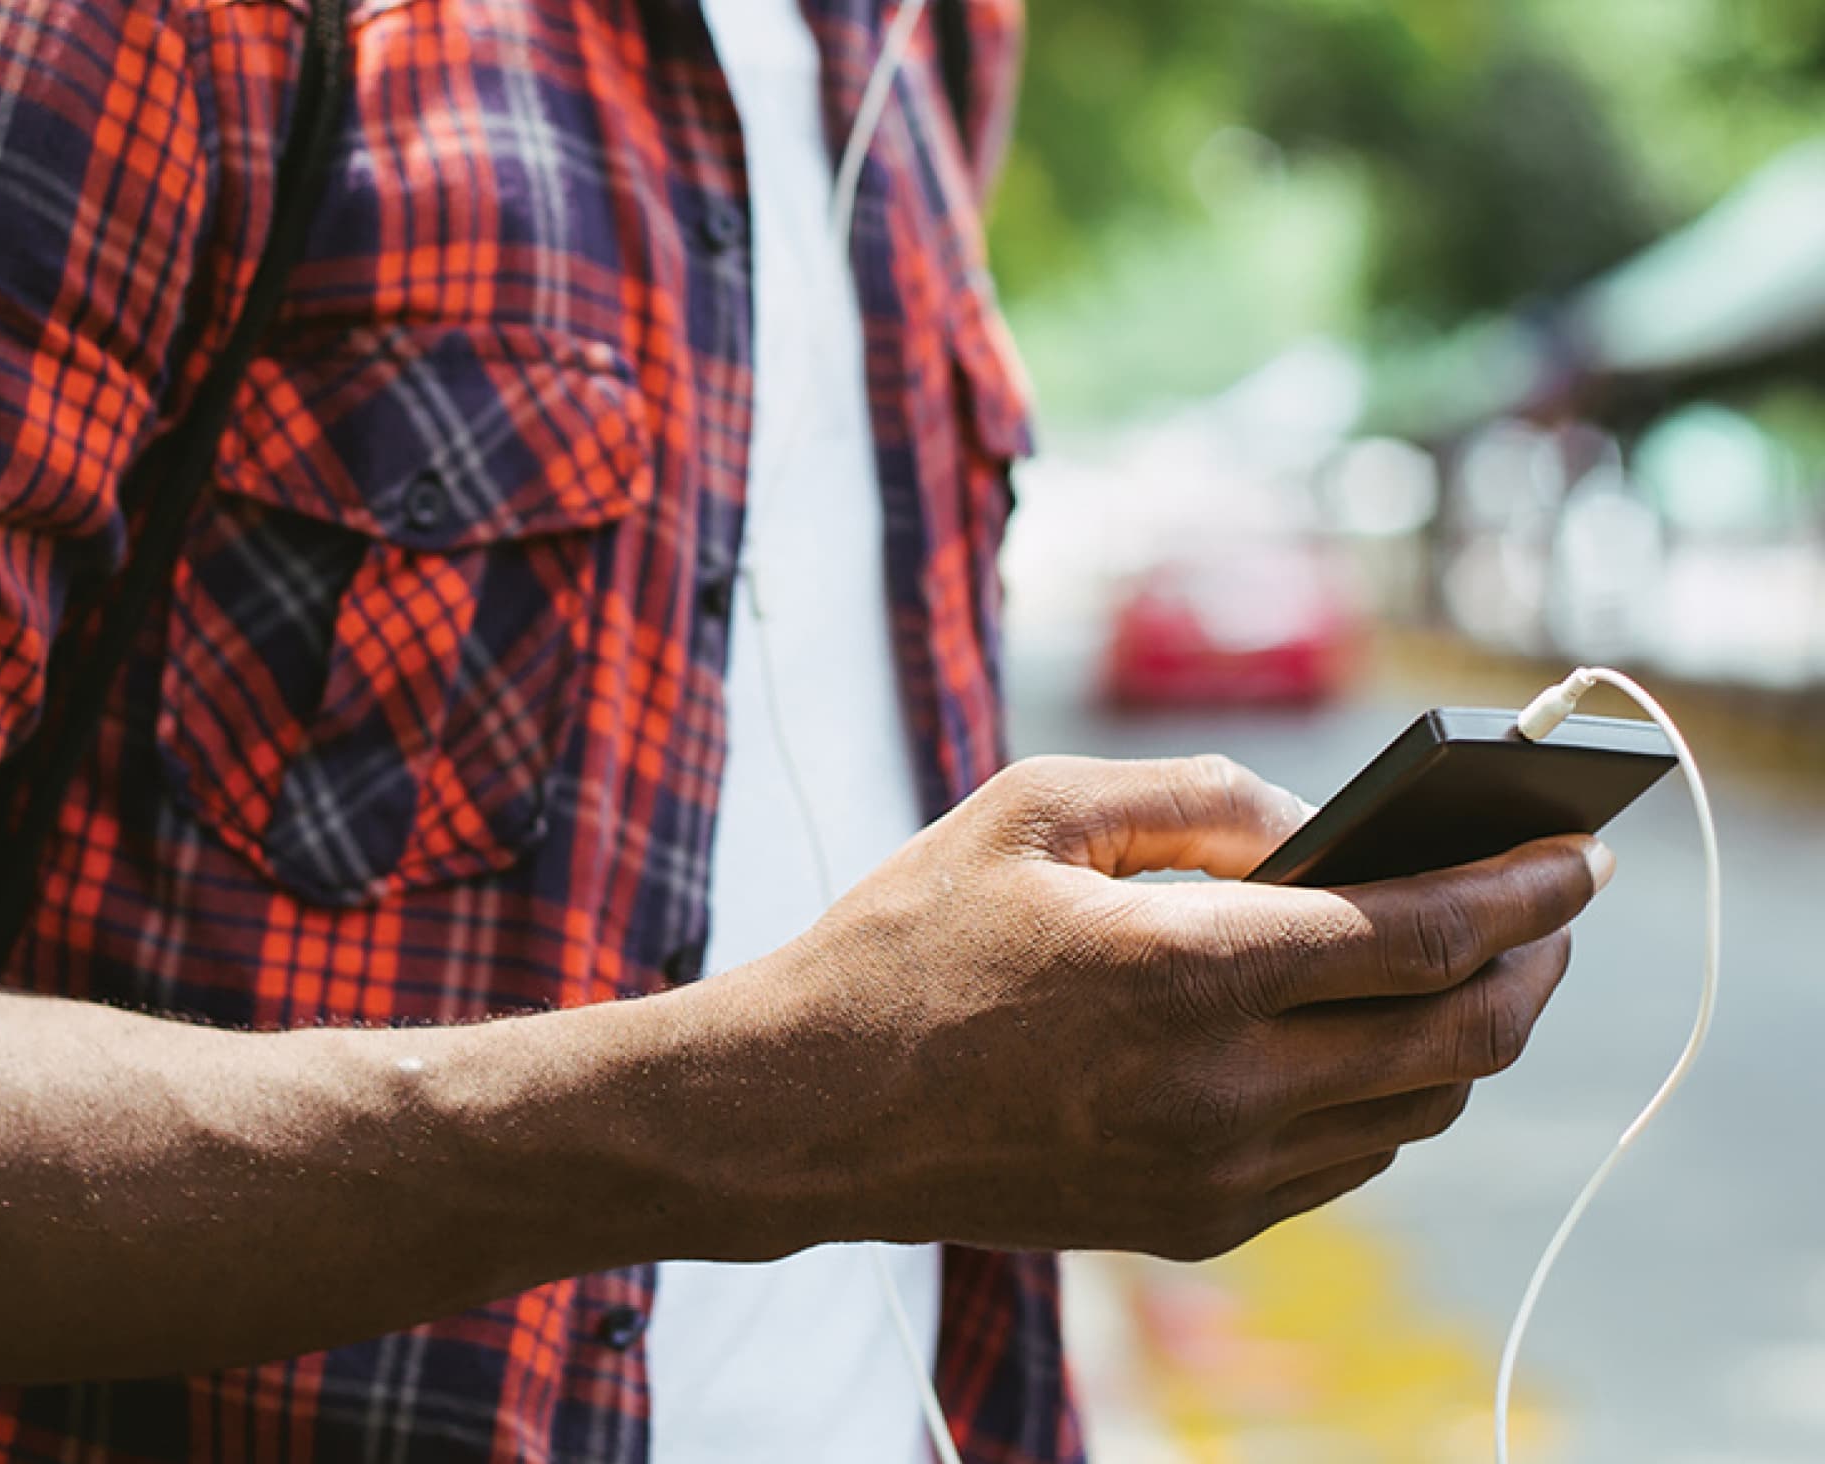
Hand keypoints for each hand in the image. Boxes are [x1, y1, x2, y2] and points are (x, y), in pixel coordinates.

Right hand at [745, 754, 1608, 1260]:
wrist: (808, 1111)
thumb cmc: (907, 941)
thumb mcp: (1034, 809)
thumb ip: (1196, 795)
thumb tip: (1317, 825)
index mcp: (1189, 970)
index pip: (1425, 934)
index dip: (1524, 891)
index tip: (1581, 856)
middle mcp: (1223, 1090)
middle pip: (1456, 1039)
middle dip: (1528, 967)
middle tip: (1545, 913)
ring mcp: (1214, 1175)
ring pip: (1414, 1111)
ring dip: (1464, 1039)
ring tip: (1463, 973)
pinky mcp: (1191, 1225)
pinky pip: (1345, 1167)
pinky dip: (1386, 1100)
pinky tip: (1361, 1046)